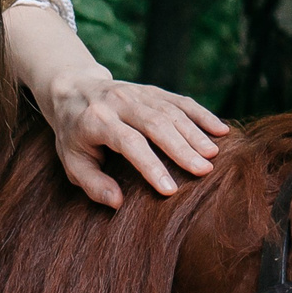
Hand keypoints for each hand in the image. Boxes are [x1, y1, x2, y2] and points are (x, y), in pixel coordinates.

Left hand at [2, 0, 228, 208]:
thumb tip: (118, 202)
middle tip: (203, 171)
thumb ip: (92, 184)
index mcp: (96, 121)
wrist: (73, 90)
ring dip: (195, 133)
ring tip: (213, 156)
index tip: (170, 189)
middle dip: (181, 149)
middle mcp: (119, 102)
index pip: (129, 143)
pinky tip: (221, 130)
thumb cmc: (74, 135)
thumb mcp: (71, 161)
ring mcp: (138, 93)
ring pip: (171, 111)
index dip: (151, 166)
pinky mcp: (153, 90)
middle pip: (156, 124)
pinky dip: (202, 114)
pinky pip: (181, 100)